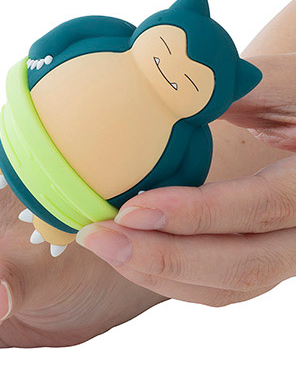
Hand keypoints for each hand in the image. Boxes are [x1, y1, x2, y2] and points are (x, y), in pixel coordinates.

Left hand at [77, 53, 295, 306]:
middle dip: (162, 258)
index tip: (129, 209)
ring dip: (157, 273)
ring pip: (228, 287)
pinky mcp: (266, 264)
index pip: (262, 206)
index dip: (195, 213)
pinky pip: (220, 289)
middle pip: (243, 264)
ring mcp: (291, 255)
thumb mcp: (286, 85)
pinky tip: (126, 255)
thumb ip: (237, 87)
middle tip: (97, 238)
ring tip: (102, 245)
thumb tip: (168, 88)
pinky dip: (169, 279)